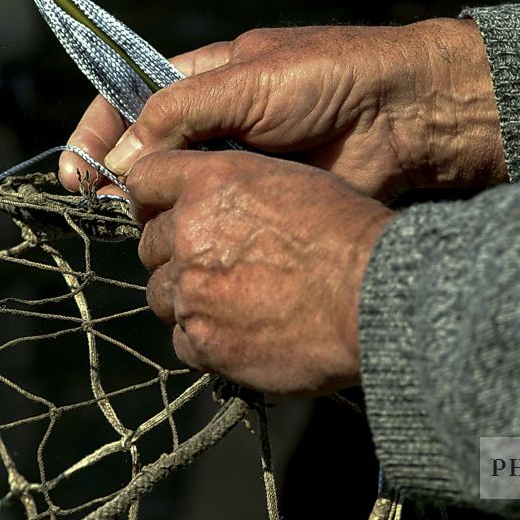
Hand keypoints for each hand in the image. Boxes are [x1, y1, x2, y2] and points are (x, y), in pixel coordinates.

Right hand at [60, 20, 507, 199]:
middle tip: (102, 205)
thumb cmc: (325, 79)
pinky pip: (213, 219)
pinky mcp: (258, 202)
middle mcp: (210, 122)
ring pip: (174, 193)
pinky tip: (182, 244)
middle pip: (143, 152)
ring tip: (144, 224)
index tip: (75, 172)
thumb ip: (179, 114)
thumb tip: (124, 162)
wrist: (401, 115)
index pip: (127, 100)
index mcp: (200, 78)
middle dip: (116, 177)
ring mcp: (233, 164)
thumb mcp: (246, 82)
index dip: (96, 134)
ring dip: (151, 210)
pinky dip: (193, 232)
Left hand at [128, 149, 393, 396]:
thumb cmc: (350, 235)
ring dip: (187, 299)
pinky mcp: (203, 340)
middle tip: (213, 267)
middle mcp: (191, 232)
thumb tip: (218, 206)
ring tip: (231, 304)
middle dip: (174, 254)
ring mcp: (192, 290)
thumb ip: (239, 190)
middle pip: (149, 244)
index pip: (145, 179)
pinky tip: (240, 334)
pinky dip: (204, 340)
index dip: (154, 199)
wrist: (373, 295)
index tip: (166, 213)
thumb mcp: (292, 183)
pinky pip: (182, 340)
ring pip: (161, 295)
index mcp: (211, 183)